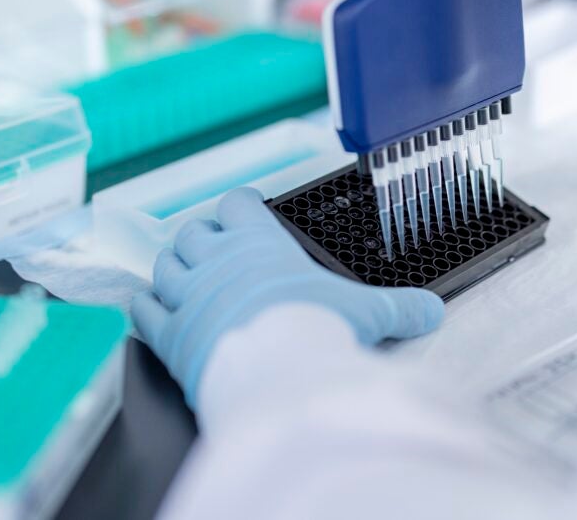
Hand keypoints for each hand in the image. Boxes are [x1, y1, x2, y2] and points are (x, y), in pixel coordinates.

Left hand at [130, 187, 444, 407]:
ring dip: (172, 271)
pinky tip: (151, 313)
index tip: (243, 216)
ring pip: (164, 265)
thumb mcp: (368, 312)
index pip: (237, 204)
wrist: (279, 372)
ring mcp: (188, 294)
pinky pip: (143, 309)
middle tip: (213, 256)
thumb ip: (400, 308)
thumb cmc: (319, 330)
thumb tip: (433, 311)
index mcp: (261, 243)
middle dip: (201, 241)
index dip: (238, 208)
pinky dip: (145, 309)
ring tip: (184, 282)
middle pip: (193, 232)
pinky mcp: (168, 332)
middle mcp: (218, 259)